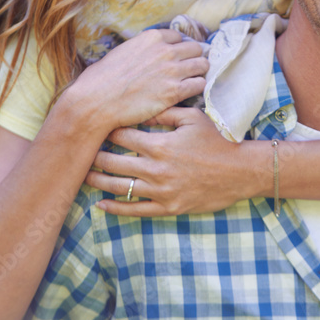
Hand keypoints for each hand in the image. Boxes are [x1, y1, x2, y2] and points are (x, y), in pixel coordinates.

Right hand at [55, 29, 207, 133]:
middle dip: (192, 57)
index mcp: (152, 38)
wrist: (97, 101)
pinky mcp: (175, 92)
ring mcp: (173, 71)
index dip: (177, 47)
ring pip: (202, 64)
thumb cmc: (101, 79)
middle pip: (194, 48)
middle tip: (188, 68)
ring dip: (198, 71)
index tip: (176, 57)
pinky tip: (190, 92)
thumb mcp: (121, 52)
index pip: (178, 36)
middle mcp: (166, 51)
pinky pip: (200, 84)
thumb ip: (140, 50)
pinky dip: (197, 87)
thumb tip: (144, 54)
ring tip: (192, 79)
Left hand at [85, 107, 255, 215]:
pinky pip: (135, 210)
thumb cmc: (216, 140)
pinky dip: (115, 208)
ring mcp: (161, 191)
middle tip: (80, 152)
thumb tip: (139, 109)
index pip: (122, 136)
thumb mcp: (192, 118)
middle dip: (94, 157)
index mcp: (160, 144)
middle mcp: (156, 169)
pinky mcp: (167, 207)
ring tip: (83, 176)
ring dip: (98, 182)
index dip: (105, 131)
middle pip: (114, 163)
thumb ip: (163, 113)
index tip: (94, 127)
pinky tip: (101, 204)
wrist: (239, 171)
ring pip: (119, 188)